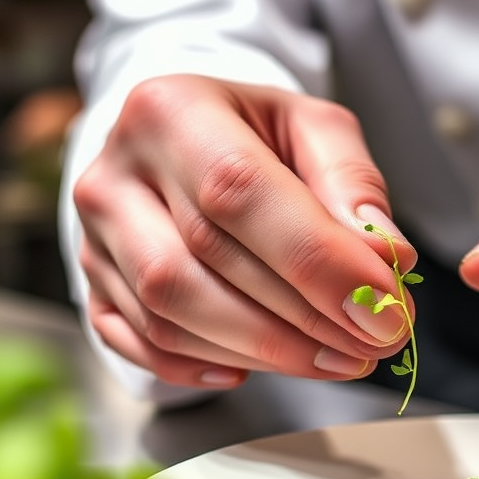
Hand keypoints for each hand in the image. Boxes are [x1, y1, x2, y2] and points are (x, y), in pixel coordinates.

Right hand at [72, 75, 415, 387]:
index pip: (238, 192)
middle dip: (304, 318)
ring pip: (170, 315)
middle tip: (377, 341)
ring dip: (265, 352)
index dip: (315, 260)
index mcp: (171, 110)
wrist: (181, 141)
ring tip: (338, 356)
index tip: (384, 307)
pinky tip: (260, 368)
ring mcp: (92, 235)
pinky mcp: (92, 286)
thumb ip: (352, 184)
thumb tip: (386, 256)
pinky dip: (207, 368)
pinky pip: (145, 345)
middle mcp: (115, 173)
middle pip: (203, 263)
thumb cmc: (254, 134)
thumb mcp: (313, 127)